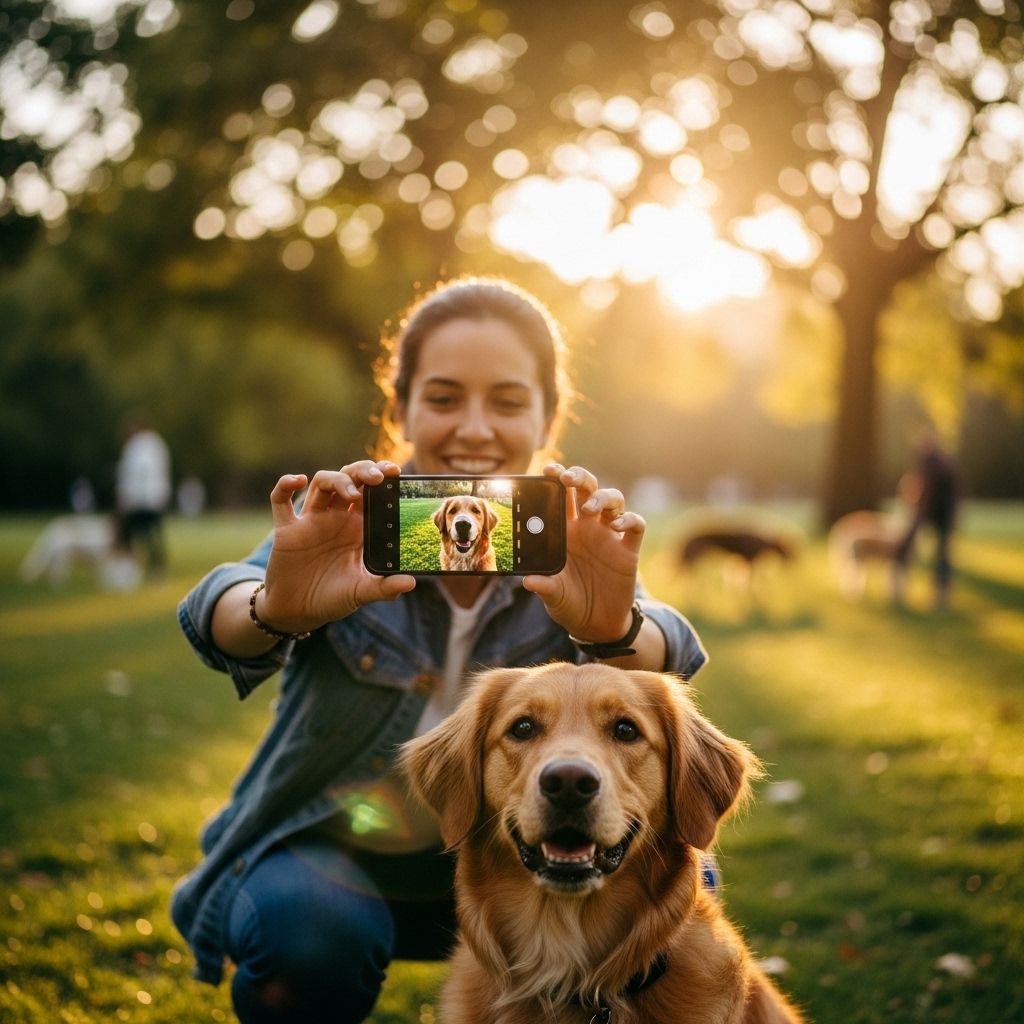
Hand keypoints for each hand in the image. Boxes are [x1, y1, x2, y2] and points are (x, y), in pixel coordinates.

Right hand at [256, 461, 415, 633]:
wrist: (298, 612)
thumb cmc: (332, 598)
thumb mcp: (360, 593)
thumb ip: (383, 588)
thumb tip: (410, 583)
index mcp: (357, 528)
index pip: (371, 492)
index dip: (381, 478)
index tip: (396, 473)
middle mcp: (335, 518)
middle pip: (349, 478)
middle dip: (362, 471)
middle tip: (378, 477)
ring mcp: (310, 521)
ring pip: (321, 483)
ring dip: (337, 480)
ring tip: (351, 494)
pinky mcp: (286, 530)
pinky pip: (280, 500)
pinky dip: (285, 486)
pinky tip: (298, 480)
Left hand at [522, 463, 642, 642]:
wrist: (595, 625)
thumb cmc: (569, 603)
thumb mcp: (553, 596)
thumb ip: (544, 586)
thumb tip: (528, 580)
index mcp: (565, 531)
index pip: (561, 496)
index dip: (556, 479)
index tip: (547, 470)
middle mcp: (588, 527)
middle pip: (587, 488)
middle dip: (578, 477)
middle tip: (566, 478)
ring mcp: (609, 536)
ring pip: (612, 499)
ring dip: (602, 497)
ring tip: (589, 509)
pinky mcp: (629, 550)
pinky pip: (635, 525)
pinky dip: (628, 519)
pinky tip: (616, 525)